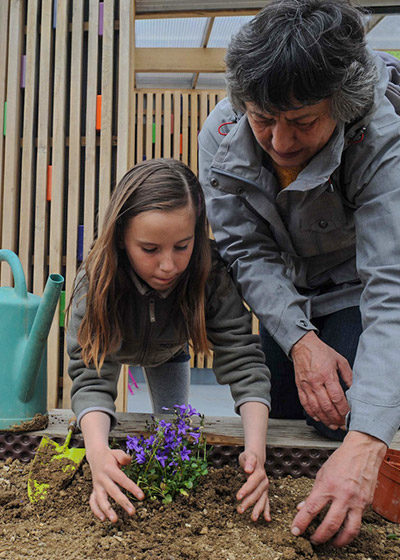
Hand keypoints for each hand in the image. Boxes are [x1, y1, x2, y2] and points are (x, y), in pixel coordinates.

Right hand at [87, 446, 143, 522]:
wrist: (95, 456)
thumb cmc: (110, 456)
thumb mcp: (117, 452)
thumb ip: (123, 457)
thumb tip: (129, 461)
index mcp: (109, 469)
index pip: (122, 480)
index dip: (132, 488)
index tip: (142, 497)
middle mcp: (102, 478)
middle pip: (113, 492)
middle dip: (123, 502)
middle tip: (133, 512)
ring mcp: (97, 485)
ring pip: (100, 499)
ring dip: (107, 510)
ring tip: (115, 520)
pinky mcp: (94, 490)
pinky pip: (92, 502)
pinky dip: (96, 511)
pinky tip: (103, 519)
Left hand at [236, 449, 270, 521]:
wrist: (256, 457)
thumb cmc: (249, 457)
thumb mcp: (247, 455)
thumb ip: (249, 461)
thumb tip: (248, 470)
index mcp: (260, 472)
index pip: (252, 482)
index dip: (245, 490)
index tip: (237, 497)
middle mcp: (264, 481)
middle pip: (256, 493)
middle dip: (249, 502)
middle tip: (240, 510)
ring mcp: (265, 487)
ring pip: (262, 499)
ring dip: (258, 509)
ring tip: (253, 519)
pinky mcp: (264, 491)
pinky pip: (267, 502)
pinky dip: (267, 510)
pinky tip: (267, 519)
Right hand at [291, 331, 351, 427]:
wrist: (303, 345)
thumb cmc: (321, 351)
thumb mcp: (339, 360)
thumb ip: (348, 375)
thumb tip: (353, 388)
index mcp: (327, 374)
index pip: (336, 397)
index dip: (343, 409)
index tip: (349, 415)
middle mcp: (315, 382)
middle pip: (326, 405)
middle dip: (336, 418)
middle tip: (342, 424)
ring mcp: (306, 385)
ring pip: (315, 407)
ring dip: (325, 419)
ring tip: (333, 425)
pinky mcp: (299, 387)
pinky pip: (305, 403)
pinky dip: (312, 413)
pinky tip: (319, 418)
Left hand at [291, 431, 386, 545]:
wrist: (362, 451)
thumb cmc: (340, 460)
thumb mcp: (321, 473)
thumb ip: (312, 493)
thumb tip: (301, 508)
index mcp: (327, 485)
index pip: (311, 509)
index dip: (301, 522)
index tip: (295, 531)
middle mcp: (342, 495)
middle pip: (330, 524)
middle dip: (319, 537)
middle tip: (312, 540)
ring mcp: (356, 501)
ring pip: (349, 531)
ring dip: (338, 542)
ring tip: (330, 544)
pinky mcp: (366, 504)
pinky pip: (358, 522)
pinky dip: (349, 530)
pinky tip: (343, 531)